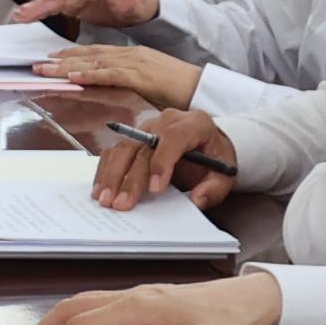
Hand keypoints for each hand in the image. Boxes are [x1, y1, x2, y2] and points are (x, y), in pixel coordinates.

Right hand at [4, 267, 282, 324]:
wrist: (250, 301)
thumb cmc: (227, 323)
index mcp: (140, 308)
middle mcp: (132, 298)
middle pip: (73, 309)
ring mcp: (136, 299)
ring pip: (83, 305)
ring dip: (56, 324)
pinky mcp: (143, 304)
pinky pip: (98, 309)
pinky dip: (77, 324)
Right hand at [15, 0, 160, 30]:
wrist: (137, 3)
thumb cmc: (139, 2)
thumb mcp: (140, 2)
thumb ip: (131, 0)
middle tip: (28, 8)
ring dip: (37, 6)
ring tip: (20, 15)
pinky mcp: (72, 1)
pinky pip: (53, 6)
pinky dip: (39, 11)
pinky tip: (24, 17)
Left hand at [42, 40, 196, 111]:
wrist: (204, 88)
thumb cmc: (180, 90)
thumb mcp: (149, 85)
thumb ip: (129, 84)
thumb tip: (110, 90)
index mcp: (134, 55)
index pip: (98, 52)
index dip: (73, 55)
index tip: (53, 58)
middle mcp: (132, 54)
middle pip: (91, 55)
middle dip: (62, 59)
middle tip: (39, 64)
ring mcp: (137, 62)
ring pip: (95, 63)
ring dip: (67, 66)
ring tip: (46, 70)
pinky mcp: (142, 75)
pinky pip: (111, 74)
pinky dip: (90, 75)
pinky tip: (73, 77)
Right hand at [90, 110, 237, 211]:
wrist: (209, 144)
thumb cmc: (215, 159)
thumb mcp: (225, 175)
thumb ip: (213, 189)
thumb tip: (195, 200)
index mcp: (195, 124)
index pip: (174, 137)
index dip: (162, 162)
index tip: (155, 189)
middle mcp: (167, 120)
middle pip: (143, 145)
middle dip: (131, 178)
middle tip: (122, 204)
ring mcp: (147, 127)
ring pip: (124, 146)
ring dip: (112, 175)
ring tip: (105, 199)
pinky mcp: (134, 136)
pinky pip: (115, 150)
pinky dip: (106, 170)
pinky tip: (101, 189)